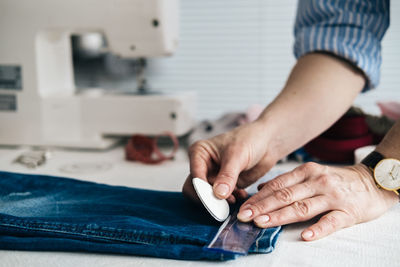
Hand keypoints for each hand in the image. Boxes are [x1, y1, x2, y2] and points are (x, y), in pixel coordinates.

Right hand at [182, 120, 278, 203]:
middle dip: (208, 198)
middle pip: (196, 189)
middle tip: (222, 204)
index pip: (194, 176)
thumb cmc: (249, 139)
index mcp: (199, 153)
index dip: (202, 189)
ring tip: (234, 199)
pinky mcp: (225, 186)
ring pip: (208, 196)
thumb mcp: (237, 156)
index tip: (214, 198)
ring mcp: (213, 177)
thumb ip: (227, 175)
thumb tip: (218, 194)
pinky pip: (222, 199)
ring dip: (220, 202)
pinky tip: (241, 195)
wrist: (267, 142)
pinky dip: (231, 200)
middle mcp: (203, 166)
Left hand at [237, 162, 397, 240]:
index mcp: (307, 172)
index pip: (278, 185)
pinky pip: (331, 221)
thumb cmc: (337, 180)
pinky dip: (318, 229)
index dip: (259, 197)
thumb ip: (287, 181)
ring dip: (280, 216)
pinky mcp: (348, 212)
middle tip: (244, 216)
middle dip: (262, 207)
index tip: (243, 207)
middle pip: (285, 196)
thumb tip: (261, 188)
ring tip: (262, 223)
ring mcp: (333, 196)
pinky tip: (305, 236)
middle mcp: (317, 181)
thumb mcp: (311, 174)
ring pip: (302, 207)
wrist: (373, 182)